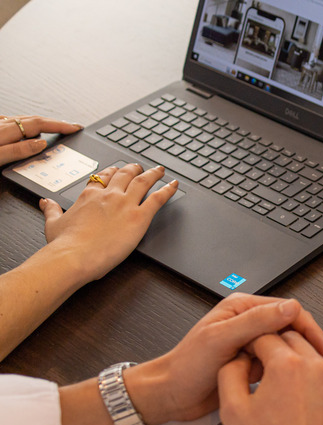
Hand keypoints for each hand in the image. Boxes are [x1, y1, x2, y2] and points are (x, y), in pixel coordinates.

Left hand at [0, 114, 80, 164]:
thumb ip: (18, 150)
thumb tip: (41, 143)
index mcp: (5, 131)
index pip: (39, 125)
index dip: (59, 126)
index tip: (75, 128)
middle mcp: (2, 125)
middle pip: (34, 120)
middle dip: (56, 123)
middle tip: (72, 127)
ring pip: (25, 120)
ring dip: (43, 123)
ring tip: (56, 127)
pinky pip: (15, 123)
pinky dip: (28, 124)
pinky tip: (28, 129)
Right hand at [39, 164, 177, 282]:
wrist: (74, 256)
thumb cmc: (64, 244)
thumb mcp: (53, 223)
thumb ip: (52, 210)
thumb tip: (46, 202)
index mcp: (89, 195)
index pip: (103, 178)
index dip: (112, 173)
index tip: (117, 171)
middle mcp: (108, 195)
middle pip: (125, 175)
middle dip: (133, 169)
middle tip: (140, 167)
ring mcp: (125, 204)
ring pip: (143, 181)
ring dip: (153, 174)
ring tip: (160, 170)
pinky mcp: (139, 217)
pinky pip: (158, 198)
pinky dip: (168, 190)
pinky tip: (174, 185)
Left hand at [126, 293, 322, 424]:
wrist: (170, 395)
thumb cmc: (186, 367)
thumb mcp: (221, 339)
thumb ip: (256, 322)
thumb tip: (289, 308)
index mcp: (241, 309)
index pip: (287, 310)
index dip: (307, 329)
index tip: (321, 348)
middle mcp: (247, 324)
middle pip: (291, 329)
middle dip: (308, 347)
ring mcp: (250, 344)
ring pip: (286, 349)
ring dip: (297, 362)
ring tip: (309, 377)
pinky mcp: (251, 364)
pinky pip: (276, 366)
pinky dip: (284, 375)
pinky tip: (289, 385)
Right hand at [218, 331, 322, 424]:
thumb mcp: (233, 410)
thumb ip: (230, 373)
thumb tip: (235, 359)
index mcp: (289, 366)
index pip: (266, 334)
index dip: (252, 342)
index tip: (248, 353)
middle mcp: (317, 370)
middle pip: (294, 340)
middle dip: (276, 348)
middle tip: (262, 367)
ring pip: (314, 360)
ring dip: (298, 367)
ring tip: (282, 391)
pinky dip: (315, 387)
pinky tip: (301, 407)